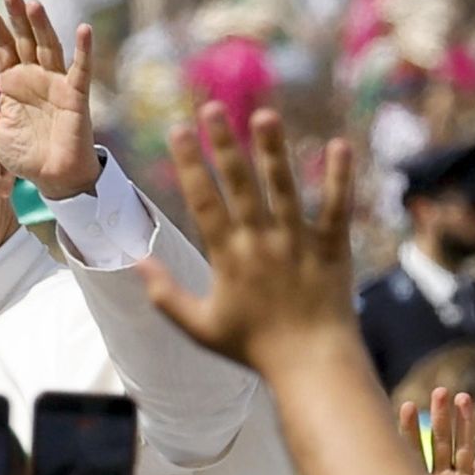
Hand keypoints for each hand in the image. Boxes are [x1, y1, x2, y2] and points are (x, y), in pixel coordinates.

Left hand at [0, 0, 100, 199]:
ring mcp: (56, 83)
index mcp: (13, 82)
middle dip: (16, 16)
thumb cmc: (24, 153)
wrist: (52, 177)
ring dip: (42, 25)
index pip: (1, 47)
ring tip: (33, 3)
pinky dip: (84, 50)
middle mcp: (34, 76)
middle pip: (25, 39)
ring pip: (48, 47)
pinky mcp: (75, 95)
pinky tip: (84, 29)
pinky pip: (81, 69)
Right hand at [138, 106, 356, 371]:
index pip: (204, 202)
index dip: (189, 164)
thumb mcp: (199, 326)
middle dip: (224, 145)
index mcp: (228, 257)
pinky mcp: (333, 248)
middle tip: (212, 108)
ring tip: (264, 114)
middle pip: (241, 186)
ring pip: (285, 190)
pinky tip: (340, 145)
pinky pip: (336, 208)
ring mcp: (298, 243)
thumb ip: (165, 294)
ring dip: (273, 151)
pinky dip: (340, 178)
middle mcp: (261, 243)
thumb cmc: (253, 348)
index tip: (176, 130)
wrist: (312, 366)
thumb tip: (134, 262)